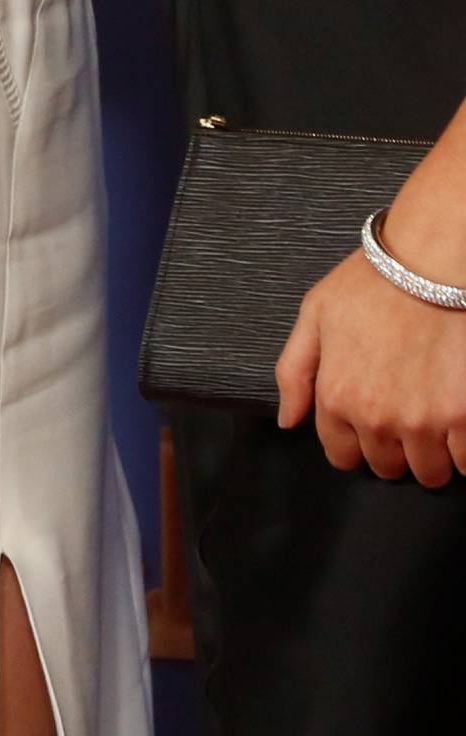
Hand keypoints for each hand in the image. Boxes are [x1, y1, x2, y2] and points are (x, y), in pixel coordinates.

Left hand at [276, 242, 465, 487]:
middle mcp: (378, 418)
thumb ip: (295, 373)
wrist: (431, 262)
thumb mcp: (315, 314)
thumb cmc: (375, 282)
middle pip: (387, 467)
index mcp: (338, 396)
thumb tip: (288, 420)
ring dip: (433, 451)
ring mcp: (425, 422)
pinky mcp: (465, 417)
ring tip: (434, 414)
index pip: (342, 456)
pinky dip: (464, 447)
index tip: (369, 422)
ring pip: (430, 472)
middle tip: (405, 410)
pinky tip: (458, 414)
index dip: (356, 441)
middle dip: (394, 446)